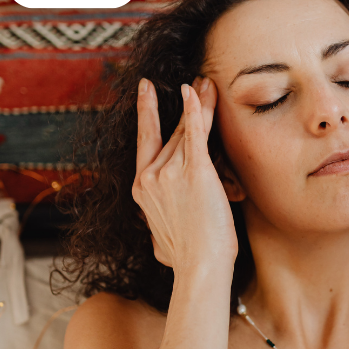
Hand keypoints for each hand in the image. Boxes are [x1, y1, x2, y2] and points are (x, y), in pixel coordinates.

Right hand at [132, 75, 238, 275]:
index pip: (146, 142)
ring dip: (200, 103)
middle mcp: (150, 177)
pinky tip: (197, 92)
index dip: (146, 114)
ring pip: (186, 131)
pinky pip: (196, 135)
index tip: (146, 91)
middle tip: (199, 82)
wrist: (200, 267)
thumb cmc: (187, 259)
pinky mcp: (195, 173)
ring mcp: (170, 173)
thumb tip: (160, 241)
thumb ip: (159, 225)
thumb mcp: (162, 239)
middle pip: (171, 134)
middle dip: (186, 107)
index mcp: (140, 189)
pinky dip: (197, 111)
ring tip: (208, 82)